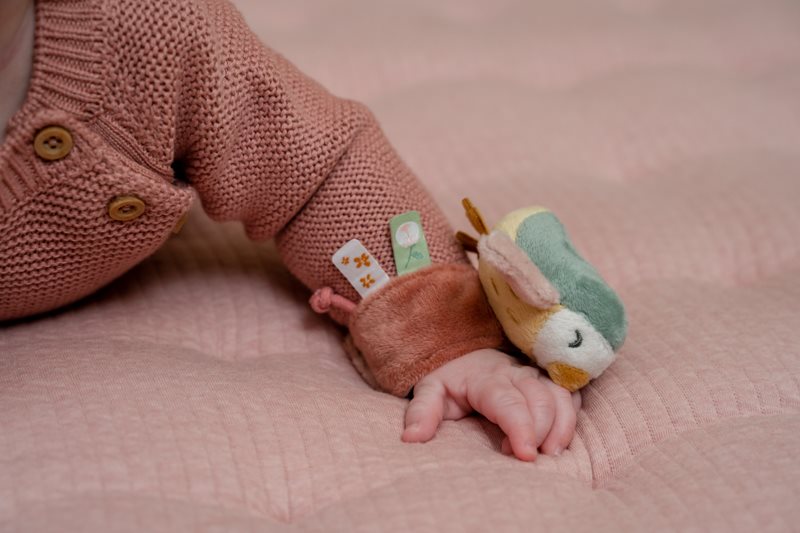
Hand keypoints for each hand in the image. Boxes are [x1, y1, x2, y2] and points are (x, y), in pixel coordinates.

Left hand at [401, 348, 580, 460]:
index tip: (525, 455)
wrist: (465, 351)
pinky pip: (570, 393)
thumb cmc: (450, 379)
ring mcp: (535, 376)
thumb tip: (411, 439)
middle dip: (543, 431)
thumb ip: (422, 412)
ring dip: (563, 425)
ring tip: (553, 452)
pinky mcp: (548, 380)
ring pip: (561, 395)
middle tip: (529, 458)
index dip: (521, 428)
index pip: (509, 402)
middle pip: (541, 399)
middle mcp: (515, 374)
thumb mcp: (429, 391)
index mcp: (486, 379)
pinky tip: (562, 437)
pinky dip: (572, 415)